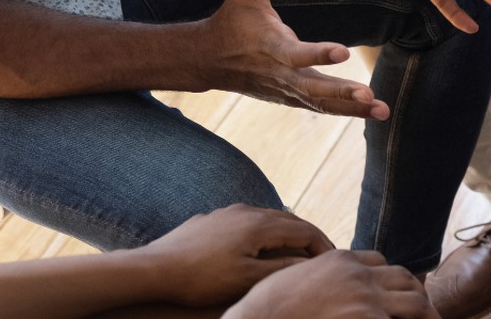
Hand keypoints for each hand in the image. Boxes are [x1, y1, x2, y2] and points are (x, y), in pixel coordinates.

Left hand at [140, 204, 334, 307]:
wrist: (155, 268)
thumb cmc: (201, 278)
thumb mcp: (247, 279)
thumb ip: (281, 269)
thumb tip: (309, 263)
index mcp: (259, 225)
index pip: (305, 230)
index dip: (323, 244)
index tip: (335, 258)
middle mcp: (247, 211)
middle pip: (289, 220)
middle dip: (309, 236)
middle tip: (322, 253)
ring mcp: (228, 212)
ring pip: (268, 218)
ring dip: (287, 232)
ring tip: (296, 250)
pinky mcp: (212, 219)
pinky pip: (248, 221)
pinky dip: (264, 232)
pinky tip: (258, 245)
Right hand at [201, 0, 387, 119]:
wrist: (208, 59)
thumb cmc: (232, 19)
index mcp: (271, 47)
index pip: (297, 53)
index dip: (319, 53)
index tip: (344, 52)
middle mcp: (280, 73)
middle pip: (314, 89)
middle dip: (342, 93)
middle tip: (369, 95)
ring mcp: (285, 90)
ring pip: (321, 103)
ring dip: (352, 109)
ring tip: (382, 111)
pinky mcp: (289, 97)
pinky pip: (319, 107)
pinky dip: (344, 111)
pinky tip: (369, 112)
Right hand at [222, 250, 438, 318]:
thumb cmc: (267, 306)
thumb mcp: (295, 276)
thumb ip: (320, 276)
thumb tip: (327, 286)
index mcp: (341, 259)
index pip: (381, 263)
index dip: (392, 280)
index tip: (395, 294)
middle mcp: (359, 275)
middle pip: (406, 280)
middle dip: (418, 297)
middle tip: (426, 312)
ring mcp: (367, 299)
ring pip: (416, 303)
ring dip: (425, 314)